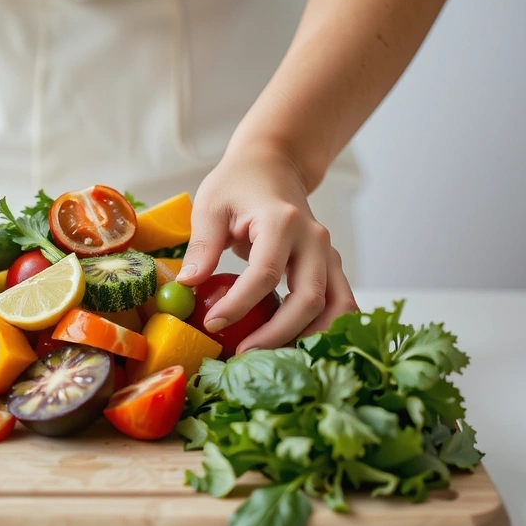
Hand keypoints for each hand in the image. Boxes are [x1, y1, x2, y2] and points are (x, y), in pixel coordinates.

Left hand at [177, 145, 356, 351]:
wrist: (274, 166)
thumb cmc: (238, 184)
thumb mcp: (211, 205)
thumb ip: (202, 245)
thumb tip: (188, 285)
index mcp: (282, 221)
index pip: (265, 272)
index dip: (239, 304)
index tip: (212, 324)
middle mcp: (314, 239)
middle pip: (309, 298)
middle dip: (277, 334)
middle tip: (242, 354)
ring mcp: (328, 255)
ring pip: (336, 308)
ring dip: (308, 339)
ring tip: (272, 359)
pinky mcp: (331, 269)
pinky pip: (338, 306)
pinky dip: (322, 331)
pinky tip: (293, 348)